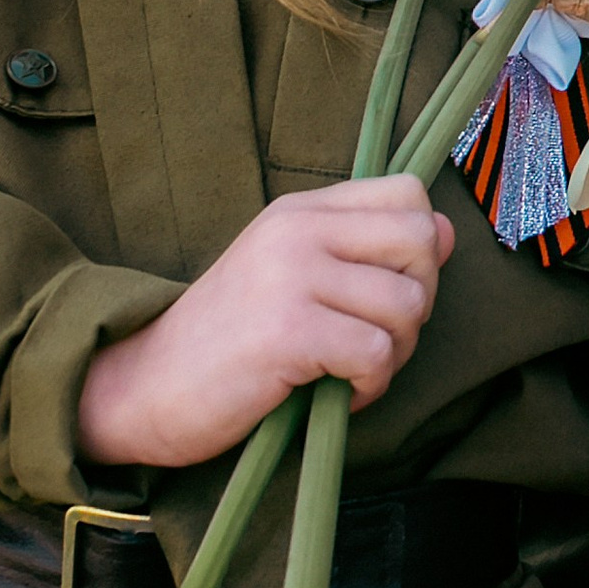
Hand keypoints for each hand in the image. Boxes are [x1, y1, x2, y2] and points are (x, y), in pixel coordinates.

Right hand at [76, 178, 453, 471]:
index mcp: (300, 211)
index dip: (420, 248)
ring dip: (394, 352)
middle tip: (375, 338)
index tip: (385, 290)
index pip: (408, 194)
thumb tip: (447, 234)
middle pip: (422, 241)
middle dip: (417, 301)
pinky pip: (377, 352)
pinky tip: (339, 394)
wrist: (141, 387)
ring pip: (406, 304)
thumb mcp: (288, 272)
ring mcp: (292, 276)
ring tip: (351, 371)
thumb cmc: (225, 341)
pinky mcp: (289, 331)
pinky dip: (372, 385)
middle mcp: (298, 230)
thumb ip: (359, 250)